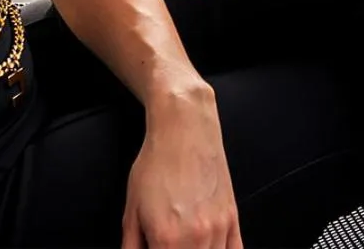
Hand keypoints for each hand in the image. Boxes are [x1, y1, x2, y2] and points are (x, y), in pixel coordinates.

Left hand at [122, 86, 240, 248]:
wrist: (185, 126)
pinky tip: (209, 248)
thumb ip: (131, 248)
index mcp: (167, 240)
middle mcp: (198, 237)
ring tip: (183, 245)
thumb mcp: (131, 212)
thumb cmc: (157, 162)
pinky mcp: (232, 216)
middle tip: (166, 245)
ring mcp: (219, 227)